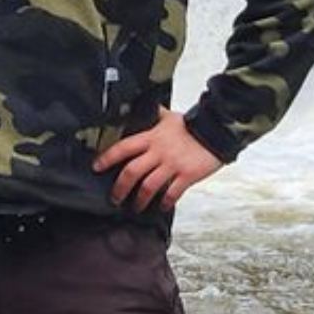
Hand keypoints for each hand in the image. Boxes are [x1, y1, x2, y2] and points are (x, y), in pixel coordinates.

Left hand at [92, 107, 222, 211]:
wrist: (217, 131)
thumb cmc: (192, 125)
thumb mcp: (169, 117)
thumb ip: (153, 115)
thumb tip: (142, 106)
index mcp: (151, 137)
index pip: (123, 148)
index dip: (107, 158)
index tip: (96, 167)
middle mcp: (159, 152)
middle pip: (132, 172)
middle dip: (120, 188)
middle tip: (114, 198)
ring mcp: (173, 165)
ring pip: (149, 186)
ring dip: (139, 200)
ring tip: (135, 207)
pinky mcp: (187, 175)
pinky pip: (172, 193)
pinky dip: (165, 202)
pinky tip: (161, 206)